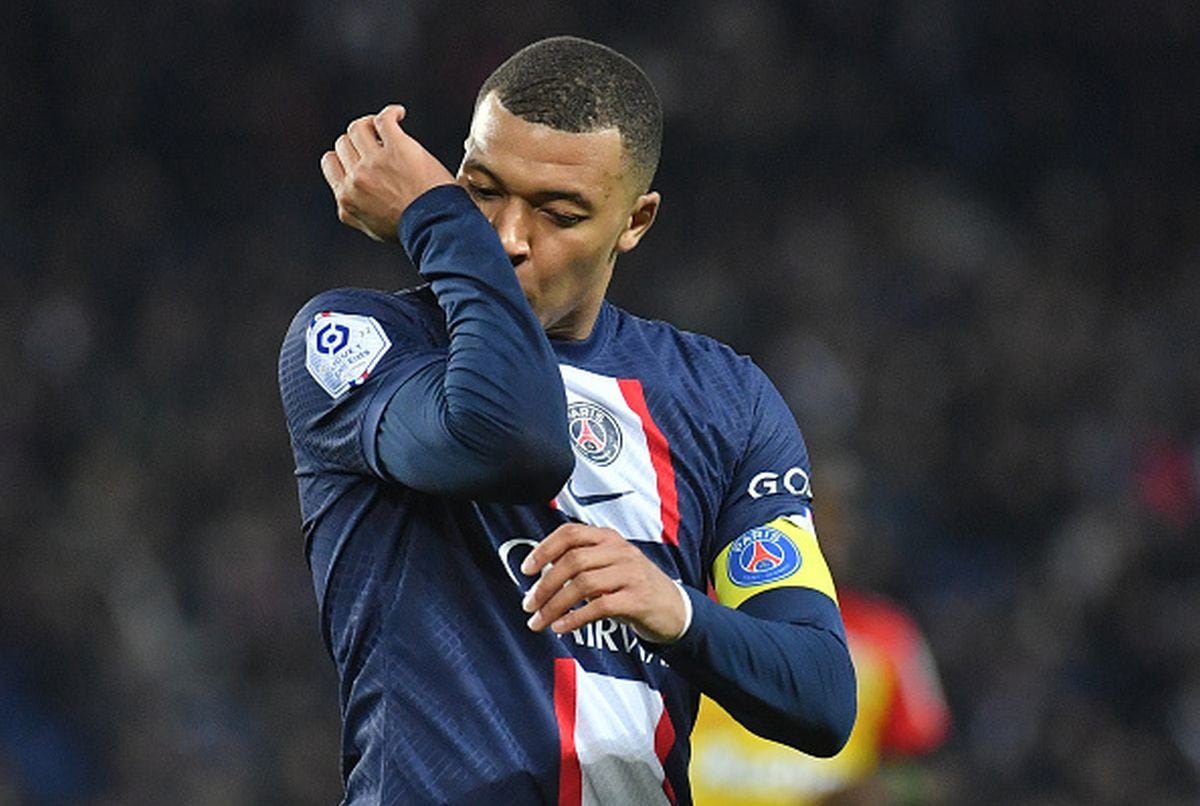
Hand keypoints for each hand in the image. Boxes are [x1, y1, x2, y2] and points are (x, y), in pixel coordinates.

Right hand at [319, 104, 455, 240]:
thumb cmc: (412, 231)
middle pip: (344, 143)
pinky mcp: (396, 147)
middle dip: (359, 141)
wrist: (437, 228)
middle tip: (377, 142)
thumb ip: (354, 212)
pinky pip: (383, 119)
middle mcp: (355, 179)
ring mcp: (374, 162)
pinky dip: (391, 112)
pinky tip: (399, 114)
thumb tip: (347, 198)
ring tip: (387, 126)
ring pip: (358, 128)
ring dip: (370, 124)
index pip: (331, 162)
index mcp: (346, 198)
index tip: (360, 155)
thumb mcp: (371, 228)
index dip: (345, 155)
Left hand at [520, 523, 686, 643]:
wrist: (675, 609)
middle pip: (572, 561)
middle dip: (544, 585)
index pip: (570, 533)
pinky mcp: (637, 599)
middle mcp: (620, 551)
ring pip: (583, 583)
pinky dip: (575, 618)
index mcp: (609, 538)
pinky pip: (599, 607)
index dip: (544, 549)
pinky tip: (561, 627)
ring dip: (554, 605)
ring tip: (539, 621)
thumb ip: (581, 563)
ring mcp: (631, 574)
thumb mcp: (610, 566)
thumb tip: (539, 574)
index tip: (525, 570)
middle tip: (528, 604)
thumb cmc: (633, 587)